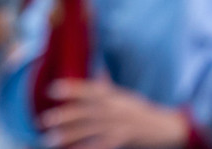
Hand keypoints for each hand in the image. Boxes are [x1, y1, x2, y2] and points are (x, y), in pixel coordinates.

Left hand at [39, 78, 189, 148]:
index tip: (51, 90)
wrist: (168, 126)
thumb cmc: (142, 109)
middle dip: (63, 116)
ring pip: (89, 130)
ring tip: (50, 139)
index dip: (70, 89)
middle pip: (84, 111)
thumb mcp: (124, 95)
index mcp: (112, 95)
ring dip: (68, 135)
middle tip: (43, 119)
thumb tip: (98, 71)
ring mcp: (118, 125)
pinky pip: (101, 145)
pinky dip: (86, 148)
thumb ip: (107, 86)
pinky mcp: (124, 139)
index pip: (88, 89)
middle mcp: (113, 108)